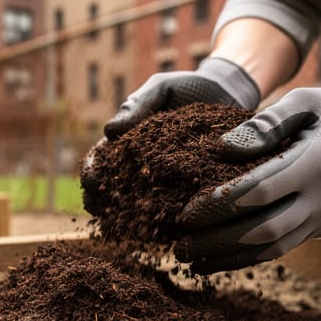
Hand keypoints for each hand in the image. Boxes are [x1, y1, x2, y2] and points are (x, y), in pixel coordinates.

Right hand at [82, 57, 259, 213]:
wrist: (229, 94)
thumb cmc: (188, 88)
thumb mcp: (160, 89)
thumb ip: (137, 105)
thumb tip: (109, 131)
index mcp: (126, 144)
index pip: (100, 161)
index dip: (91, 172)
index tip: (92, 179)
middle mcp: (141, 168)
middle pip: (111, 192)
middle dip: (101, 203)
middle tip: (101, 210)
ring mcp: (163, 183)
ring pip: (138, 209)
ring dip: (128, 221)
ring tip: (127, 227)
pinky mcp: (187, 194)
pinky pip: (172, 214)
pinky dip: (164, 226)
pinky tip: (162, 232)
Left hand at [175, 70, 320, 272]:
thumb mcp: (302, 101)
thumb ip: (263, 124)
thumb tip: (222, 149)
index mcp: (318, 161)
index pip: (261, 191)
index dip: (221, 205)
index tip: (187, 212)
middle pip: (264, 229)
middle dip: (218, 240)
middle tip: (180, 245)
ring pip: (274, 248)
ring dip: (230, 258)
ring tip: (192, 261)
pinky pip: (283, 248)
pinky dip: (249, 258)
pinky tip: (219, 260)